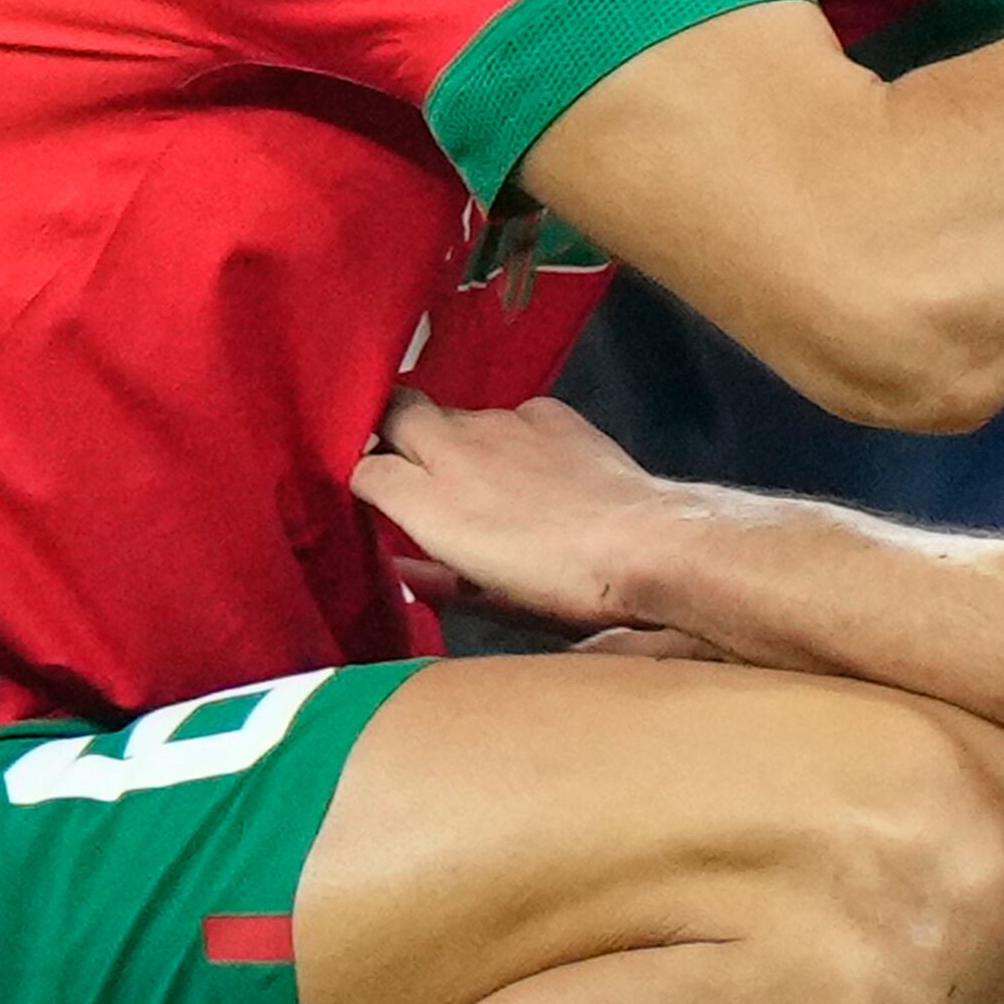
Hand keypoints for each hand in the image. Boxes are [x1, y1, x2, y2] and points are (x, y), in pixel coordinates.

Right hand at [351, 395, 688, 635]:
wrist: (641, 541)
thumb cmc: (556, 580)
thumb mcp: (480, 590)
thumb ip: (429, 573)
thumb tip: (402, 566)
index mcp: (429, 494)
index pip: (365, 466)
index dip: (362, 473)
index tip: (370, 491)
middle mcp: (456, 443)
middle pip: (403, 416)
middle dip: (393, 430)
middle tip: (407, 463)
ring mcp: (506, 422)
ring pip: (460, 418)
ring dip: (459, 440)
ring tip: (487, 481)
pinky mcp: (550, 413)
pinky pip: (513, 416)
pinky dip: (512, 437)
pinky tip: (536, 468)